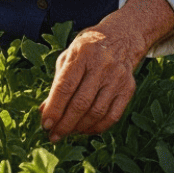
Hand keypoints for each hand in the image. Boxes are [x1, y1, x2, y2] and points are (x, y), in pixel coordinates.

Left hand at [39, 0, 173, 141]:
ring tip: (68, 133)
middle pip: (81, 103)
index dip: (54, 109)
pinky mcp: (128, 87)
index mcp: (82, 54)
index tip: (45, 125)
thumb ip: (57, 83)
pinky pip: (114, 115)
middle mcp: (102, 65)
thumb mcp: (69, 57)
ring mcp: (117, 77)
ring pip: (97, 112)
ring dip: (79, 128)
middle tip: (54, 136)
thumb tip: (45, 111)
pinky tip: (86, 130)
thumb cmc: (88, 49)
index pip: (65, 87)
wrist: (122, 37)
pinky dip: (98, 127)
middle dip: (65, 124)